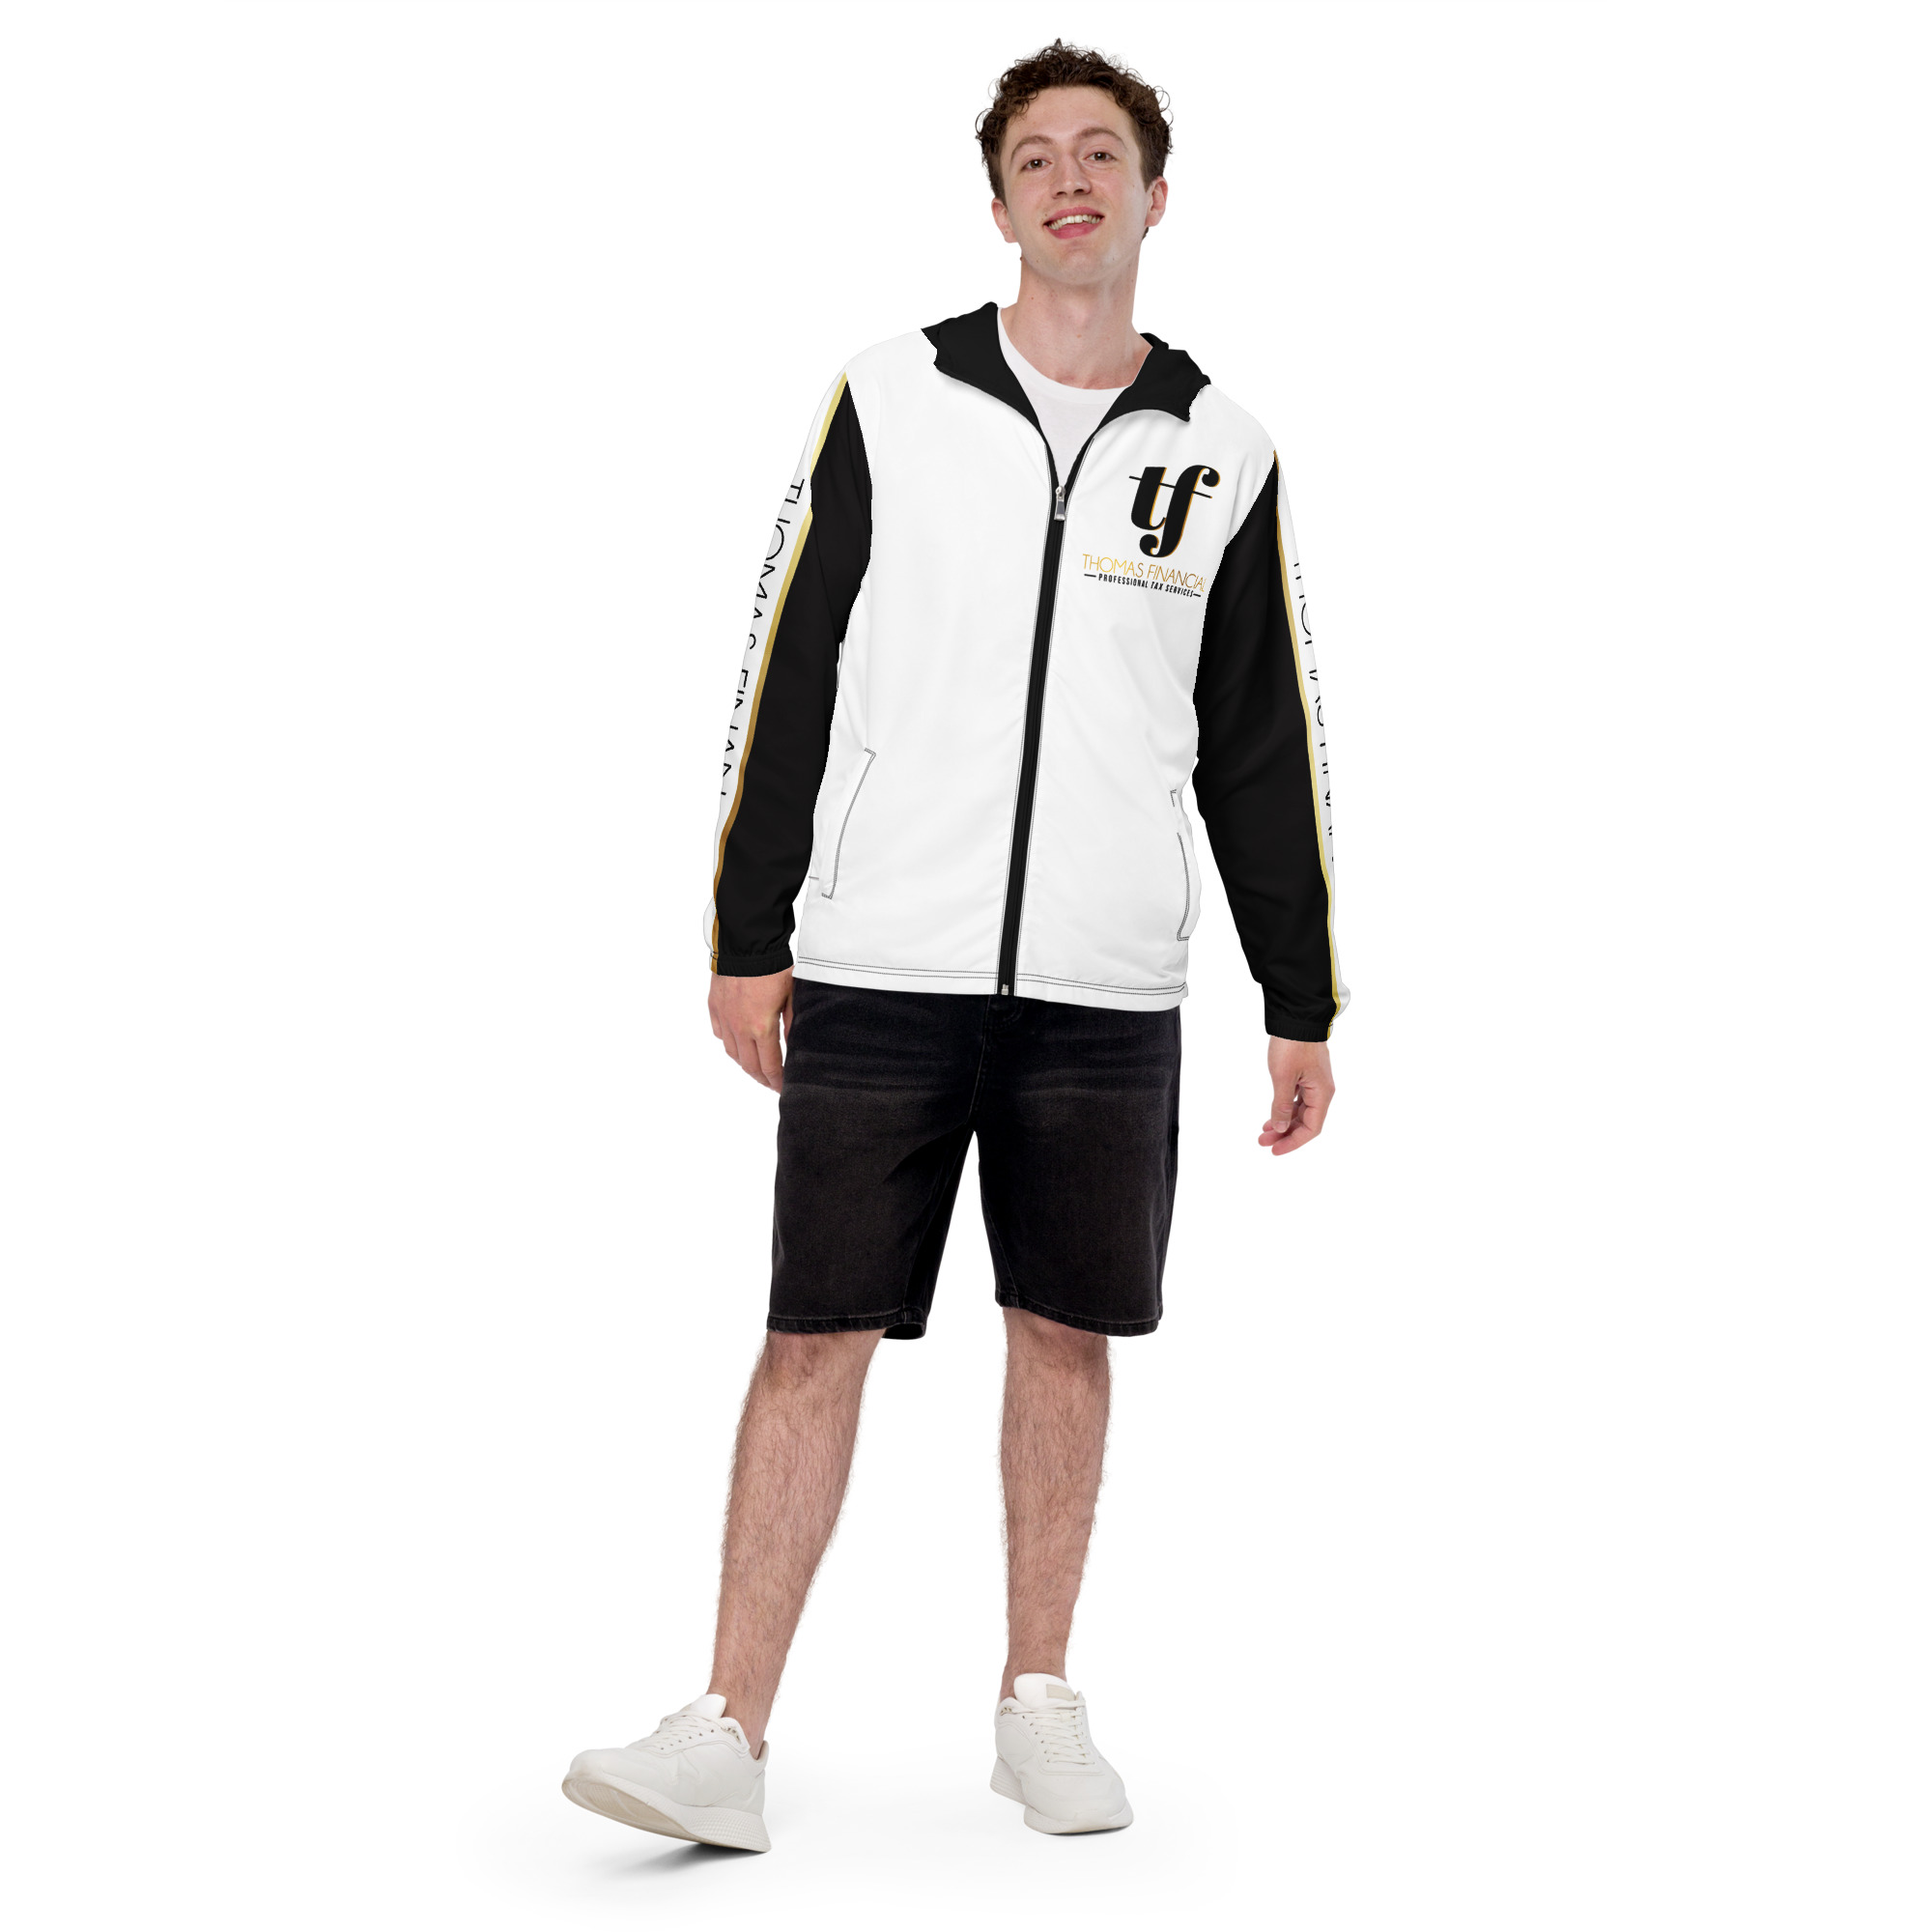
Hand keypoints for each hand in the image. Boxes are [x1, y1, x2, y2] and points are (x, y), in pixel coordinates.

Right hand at [709, 968, 793, 1091]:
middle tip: (770, 1082)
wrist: (747, 945)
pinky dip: (729, 1043)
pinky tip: (738, 1043)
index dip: (776, 1080)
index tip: (782, 1087)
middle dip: (761, 1078)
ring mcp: (724, 1019)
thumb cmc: (773, 968)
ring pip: (732, 1053)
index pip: (769, 1066)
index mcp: (761, 1028)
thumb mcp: (792, 997)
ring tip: (755, 1067)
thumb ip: (793, 1023)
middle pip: (749, 1066)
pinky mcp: (714, 1007)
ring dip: (745, 1063)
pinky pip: (719, 1034)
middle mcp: (739, 1028)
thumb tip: (795, 1044)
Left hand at [1258, 1036, 1333, 1155]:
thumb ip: (1282, 1105)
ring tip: (1264, 1131)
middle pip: (1306, 1122)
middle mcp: (1322, 1091)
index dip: (1294, 1142)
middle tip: (1262, 1141)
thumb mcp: (1283, 1078)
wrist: (1296, 1016)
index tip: (1274, 1150)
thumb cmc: (1292, 1045)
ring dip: (1284, 1122)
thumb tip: (1281, 1128)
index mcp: (1322, 1094)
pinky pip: (1297, 1099)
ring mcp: (1314, 1082)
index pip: (1312, 1128)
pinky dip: (1285, 1108)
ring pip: (1301, 1111)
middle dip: (1285, 1134)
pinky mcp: (1306, 1075)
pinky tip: (1273, 1114)